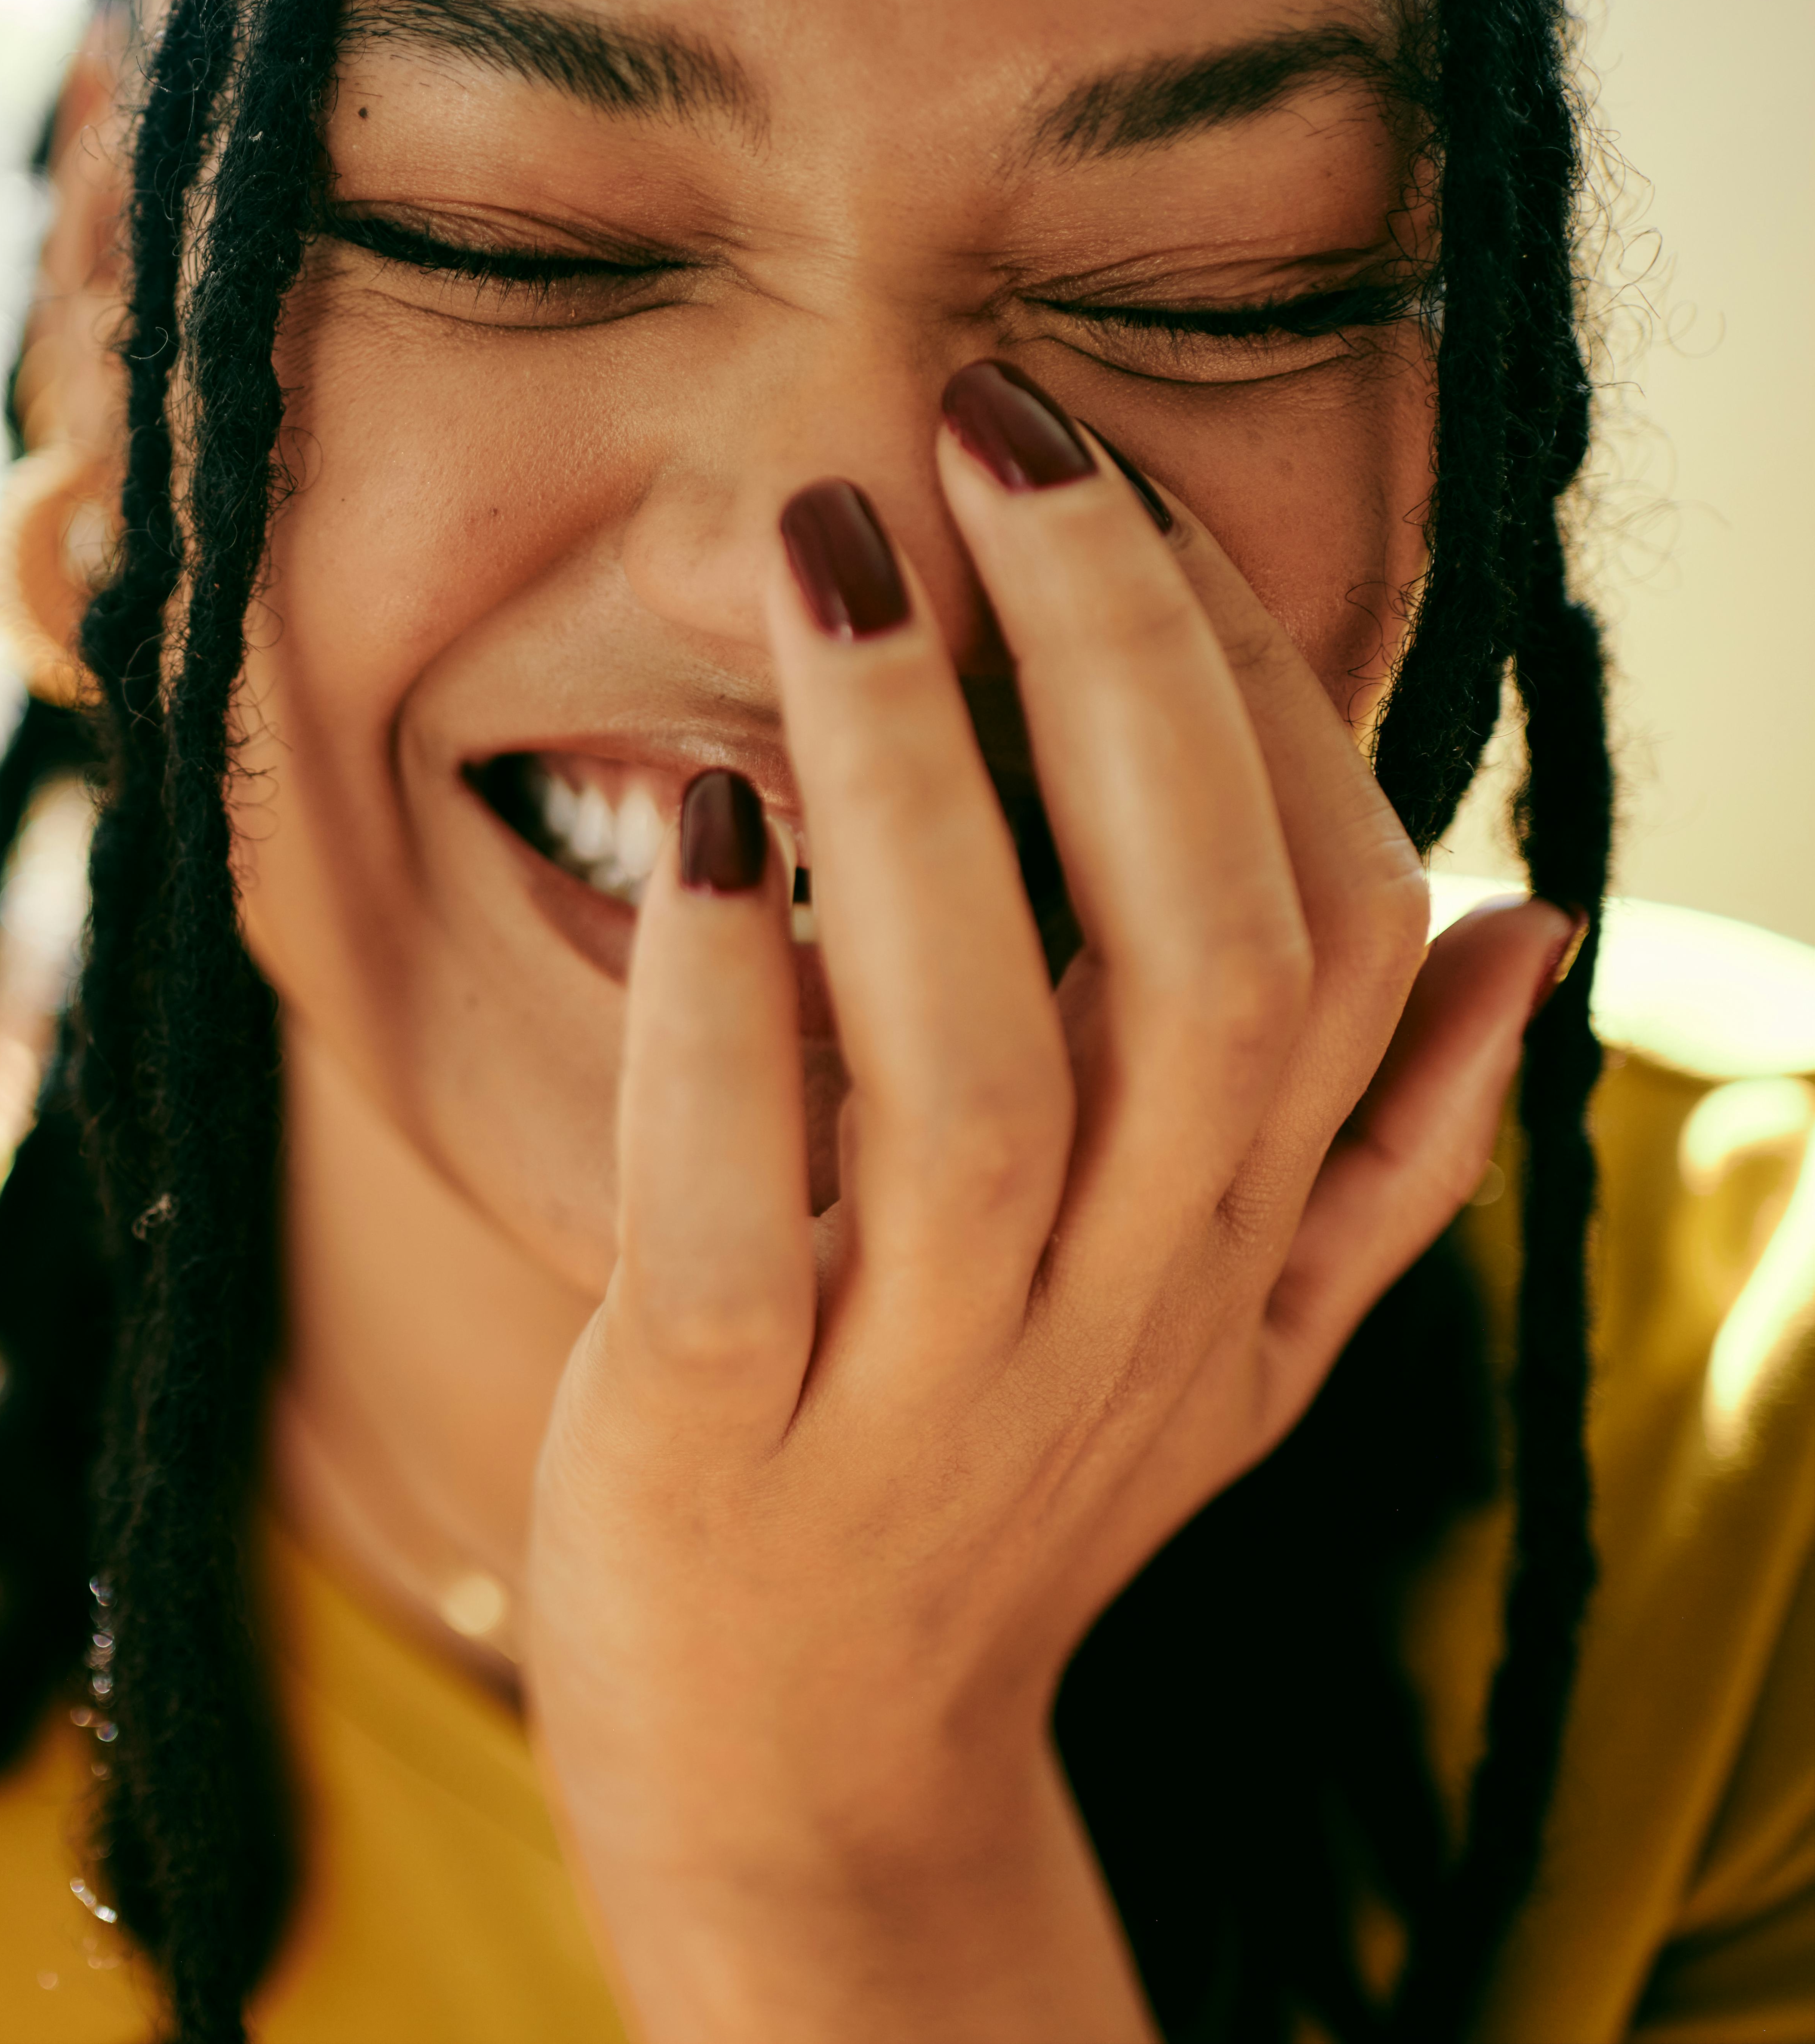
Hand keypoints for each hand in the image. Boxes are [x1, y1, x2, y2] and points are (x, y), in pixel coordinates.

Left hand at [522, 367, 1579, 2041]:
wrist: (815, 1784)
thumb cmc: (1005, 1508)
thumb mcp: (1234, 1356)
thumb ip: (1381, 1157)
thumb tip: (1513, 918)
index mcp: (1233, 1251)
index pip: (1316, 925)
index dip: (1243, 690)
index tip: (1115, 492)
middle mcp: (1116, 1302)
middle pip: (1195, 958)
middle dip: (1116, 675)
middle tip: (995, 430)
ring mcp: (921, 1380)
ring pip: (980, 1063)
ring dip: (918, 791)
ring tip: (833, 552)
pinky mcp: (713, 1435)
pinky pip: (731, 1215)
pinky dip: (721, 1022)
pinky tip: (700, 839)